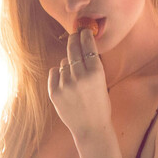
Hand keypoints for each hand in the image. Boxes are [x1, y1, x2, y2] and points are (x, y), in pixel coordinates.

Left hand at [47, 29, 113, 147]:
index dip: (85, 35)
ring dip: (68, 65)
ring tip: (75, 78)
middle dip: (74, 39)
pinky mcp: (54, 92)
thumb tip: (84, 44)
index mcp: (96, 73)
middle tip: (74, 35)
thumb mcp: (102, 82)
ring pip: (63, 62)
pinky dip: (59, 74)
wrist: (91, 128)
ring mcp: (65, 84)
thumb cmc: (100, 104)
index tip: (84, 30)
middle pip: (73, 49)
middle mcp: (79, 76)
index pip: (88, 45)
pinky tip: (66, 82)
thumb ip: (92, 65)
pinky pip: (54, 72)